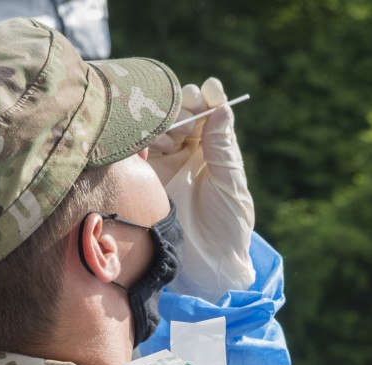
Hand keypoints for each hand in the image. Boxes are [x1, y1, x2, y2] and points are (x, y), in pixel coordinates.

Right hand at [148, 77, 254, 301]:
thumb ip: (223, 148)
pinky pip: (139, 148)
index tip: (209, 91)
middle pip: (181, 112)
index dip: (208, 97)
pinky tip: (152, 145)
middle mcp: (189, 150)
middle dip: (182, 104)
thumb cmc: (228, 228)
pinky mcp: (145, 176)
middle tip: (186, 108)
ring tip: (169, 138)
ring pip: (159, 126)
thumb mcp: (231, 186)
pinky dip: (143, 139)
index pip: (209, 112)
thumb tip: (221, 107)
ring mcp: (165, 162)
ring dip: (163, 122)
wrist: (206, 267)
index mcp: (215, 149)